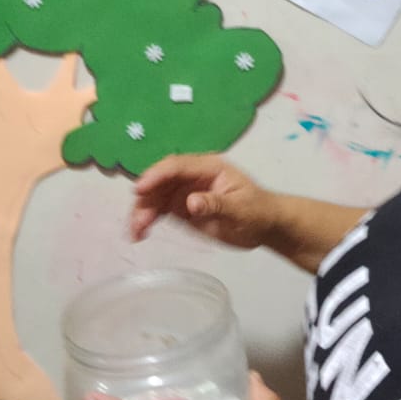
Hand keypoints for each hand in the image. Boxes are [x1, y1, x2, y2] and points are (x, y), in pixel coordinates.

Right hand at [130, 155, 277, 248]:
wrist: (265, 226)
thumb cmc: (258, 211)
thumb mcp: (241, 209)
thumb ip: (216, 204)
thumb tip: (190, 202)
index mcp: (208, 167)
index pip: (177, 166)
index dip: (156, 175)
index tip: (140, 189)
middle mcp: (192, 176)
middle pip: (160, 181)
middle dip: (145, 198)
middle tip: (137, 220)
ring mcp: (184, 191)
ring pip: (155, 197)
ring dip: (142, 211)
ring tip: (135, 232)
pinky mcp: (181, 208)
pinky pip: (158, 210)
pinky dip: (147, 219)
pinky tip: (139, 233)